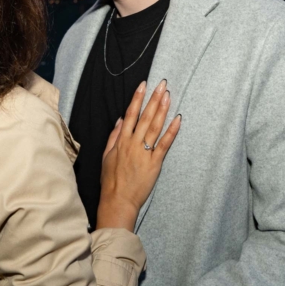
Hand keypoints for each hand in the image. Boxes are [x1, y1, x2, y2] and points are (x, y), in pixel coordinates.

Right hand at [96, 79, 181, 230]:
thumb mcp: (107, 156)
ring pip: (155, 127)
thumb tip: (120, 120)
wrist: (118, 201)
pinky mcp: (155, 163)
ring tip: (168, 95)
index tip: (144, 85)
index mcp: (121, 141)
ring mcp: (144, 152)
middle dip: (154, 98)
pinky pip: (165, 144)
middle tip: (162, 84)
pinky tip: (177, 119)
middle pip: (145, 116)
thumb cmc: (111, 181)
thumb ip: (114, 137)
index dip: (137, 98)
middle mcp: (133, 143)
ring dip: (162, 109)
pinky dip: (172, 131)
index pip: (130, 114)